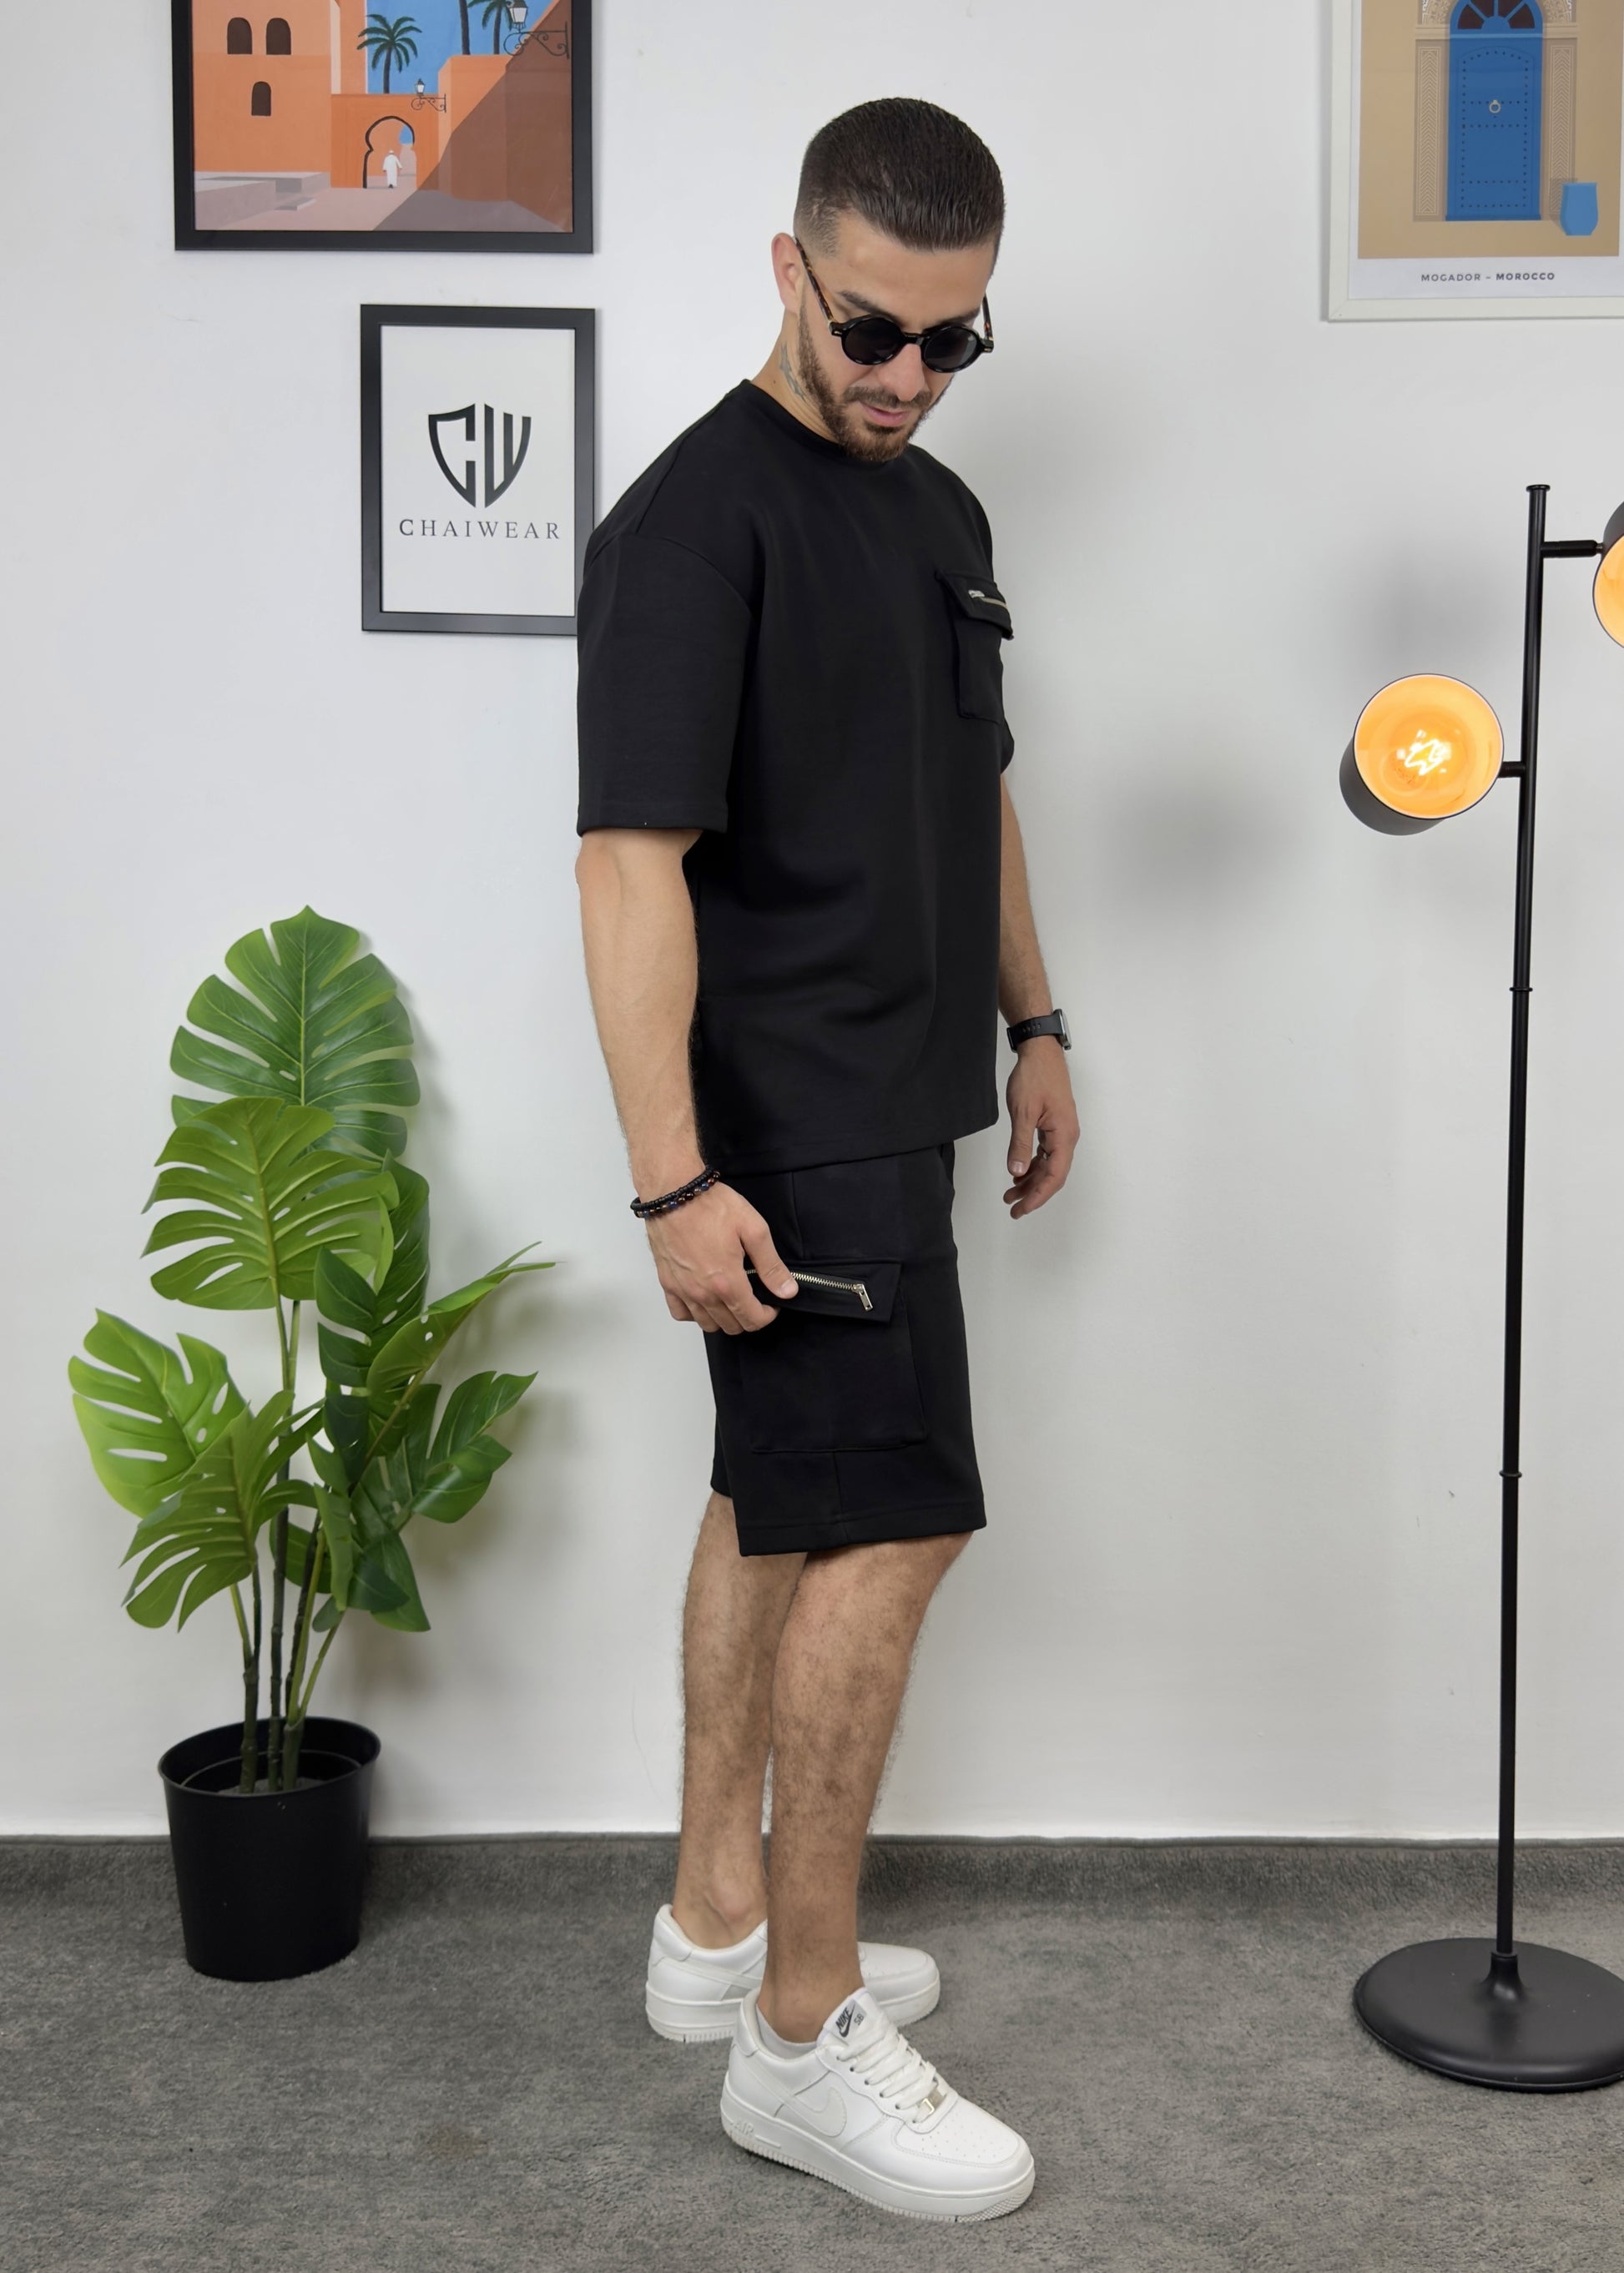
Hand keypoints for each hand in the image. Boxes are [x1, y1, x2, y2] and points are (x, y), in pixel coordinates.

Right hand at [644, 1182, 798, 1333]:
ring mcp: (682, 1290)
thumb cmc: (711, 1206)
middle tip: (754, 1300)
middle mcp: (703, 1293)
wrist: (673, 1192)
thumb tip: (787, 1290)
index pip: (752, 1319)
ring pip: (707, 1324)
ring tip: (731, 1300)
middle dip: (748, 1318)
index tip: (772, 1304)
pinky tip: (703, 1301)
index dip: (767, 1316)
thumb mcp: (753, 1230)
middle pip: (731, 1326)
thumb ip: (771, 1265)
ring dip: (723, 1319)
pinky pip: (680, 1313)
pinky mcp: (667, 1282)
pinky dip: (694, 1314)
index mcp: (727, 1282)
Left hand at [1002, 1039, 1078, 1219]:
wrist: (1040, 1053)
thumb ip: (1019, 1145)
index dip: (1038, 1195)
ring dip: (1030, 1181)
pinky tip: (1018, 1173)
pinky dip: (1032, 1166)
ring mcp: (1061, 1132)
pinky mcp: (1053, 1126)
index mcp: (1064, 1136)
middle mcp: (1067, 1137)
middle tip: (1013, 1209)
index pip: (1054, 1176)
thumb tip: (1016, 1172)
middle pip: (1052, 1175)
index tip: (1022, 1209)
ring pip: (1048, 1165)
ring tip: (1010, 1194)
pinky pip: (1045, 1153)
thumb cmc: (1035, 1078)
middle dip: (1033, 1194)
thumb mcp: (1023, 1113)